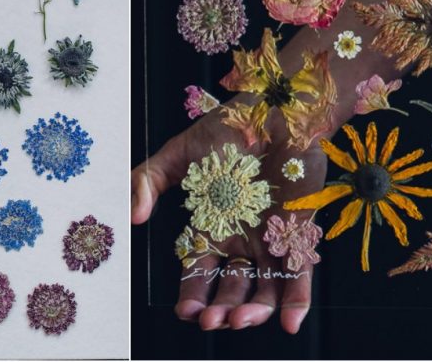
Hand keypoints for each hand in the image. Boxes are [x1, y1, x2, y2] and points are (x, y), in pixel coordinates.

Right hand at [132, 114, 325, 333]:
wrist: (276, 109)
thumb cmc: (228, 128)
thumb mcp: (179, 153)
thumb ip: (147, 181)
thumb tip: (131, 216)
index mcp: (212, 228)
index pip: (199, 272)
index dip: (193, 295)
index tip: (186, 310)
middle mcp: (241, 241)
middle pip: (230, 289)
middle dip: (220, 310)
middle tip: (212, 320)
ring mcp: (271, 239)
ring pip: (263, 289)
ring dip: (253, 312)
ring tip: (241, 320)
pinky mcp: (300, 233)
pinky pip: (300, 274)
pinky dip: (296, 301)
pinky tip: (290, 322)